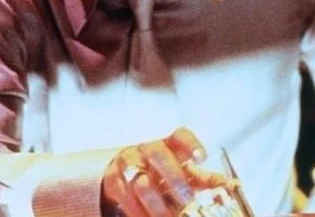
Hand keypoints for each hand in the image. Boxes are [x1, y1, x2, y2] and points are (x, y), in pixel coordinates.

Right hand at [101, 127, 227, 216]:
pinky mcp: (114, 180)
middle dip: (173, 177)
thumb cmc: (163, 171)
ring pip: (140, 180)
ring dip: (156, 204)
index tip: (201, 157)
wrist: (125, 171)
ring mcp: (128, 163)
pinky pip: (126, 197)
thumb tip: (229, 187)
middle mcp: (147, 150)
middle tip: (187, 199)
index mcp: (169, 146)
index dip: (190, 144)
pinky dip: (139, 212)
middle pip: (158, 154)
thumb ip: (206, 180)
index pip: (180, 136)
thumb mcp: (185, 172)